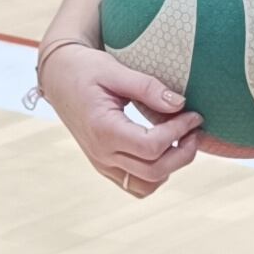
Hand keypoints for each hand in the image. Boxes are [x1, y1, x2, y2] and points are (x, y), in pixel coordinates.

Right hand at [38, 40, 201, 197]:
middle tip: (195, 130)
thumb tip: (180, 104)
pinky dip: (155, 175)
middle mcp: (101, 153)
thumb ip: (147, 87)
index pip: (151, 146)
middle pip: (154, 171)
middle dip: (183, 152)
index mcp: (103, 129)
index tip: (193, 114)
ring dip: (171, 167)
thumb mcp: (115, 70)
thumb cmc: (86, 69)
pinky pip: (135, 185)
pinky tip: (163, 150)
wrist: (58, 77)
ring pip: (146, 185)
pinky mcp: (104, 165)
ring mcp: (101, 163)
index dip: (178, 131)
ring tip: (182, 141)